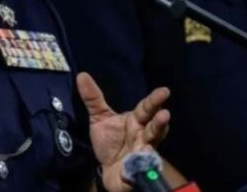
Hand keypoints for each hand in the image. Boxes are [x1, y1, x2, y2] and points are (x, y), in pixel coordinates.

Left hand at [77, 72, 170, 191]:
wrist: (108, 169)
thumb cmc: (109, 141)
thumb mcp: (99, 118)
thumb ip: (93, 99)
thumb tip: (81, 75)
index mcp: (136, 121)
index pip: (146, 108)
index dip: (155, 100)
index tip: (164, 91)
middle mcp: (144, 135)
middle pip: (155, 127)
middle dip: (160, 121)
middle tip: (165, 113)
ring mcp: (144, 153)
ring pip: (153, 147)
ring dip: (154, 144)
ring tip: (155, 137)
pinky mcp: (139, 169)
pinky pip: (143, 166)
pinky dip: (143, 162)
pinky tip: (142, 156)